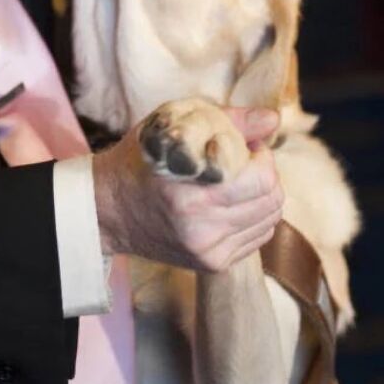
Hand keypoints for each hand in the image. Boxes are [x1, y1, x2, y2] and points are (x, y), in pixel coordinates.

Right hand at [93, 106, 283, 271]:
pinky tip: (231, 204)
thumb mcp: (173, 126)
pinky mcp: (211, 264)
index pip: (262, 181)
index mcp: (189, 195)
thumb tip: (274, 120)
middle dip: (266, 175)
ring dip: (262, 197)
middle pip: (271, 202)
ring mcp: (207, 252)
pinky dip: (253, 217)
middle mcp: (200, 229)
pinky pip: (257, 238)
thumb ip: (228, 120)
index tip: (247, 147)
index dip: (263, 158)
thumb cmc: (141, 160)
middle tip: (246, 163)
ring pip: (269, 221)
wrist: (109, 210)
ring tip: (237, 183)